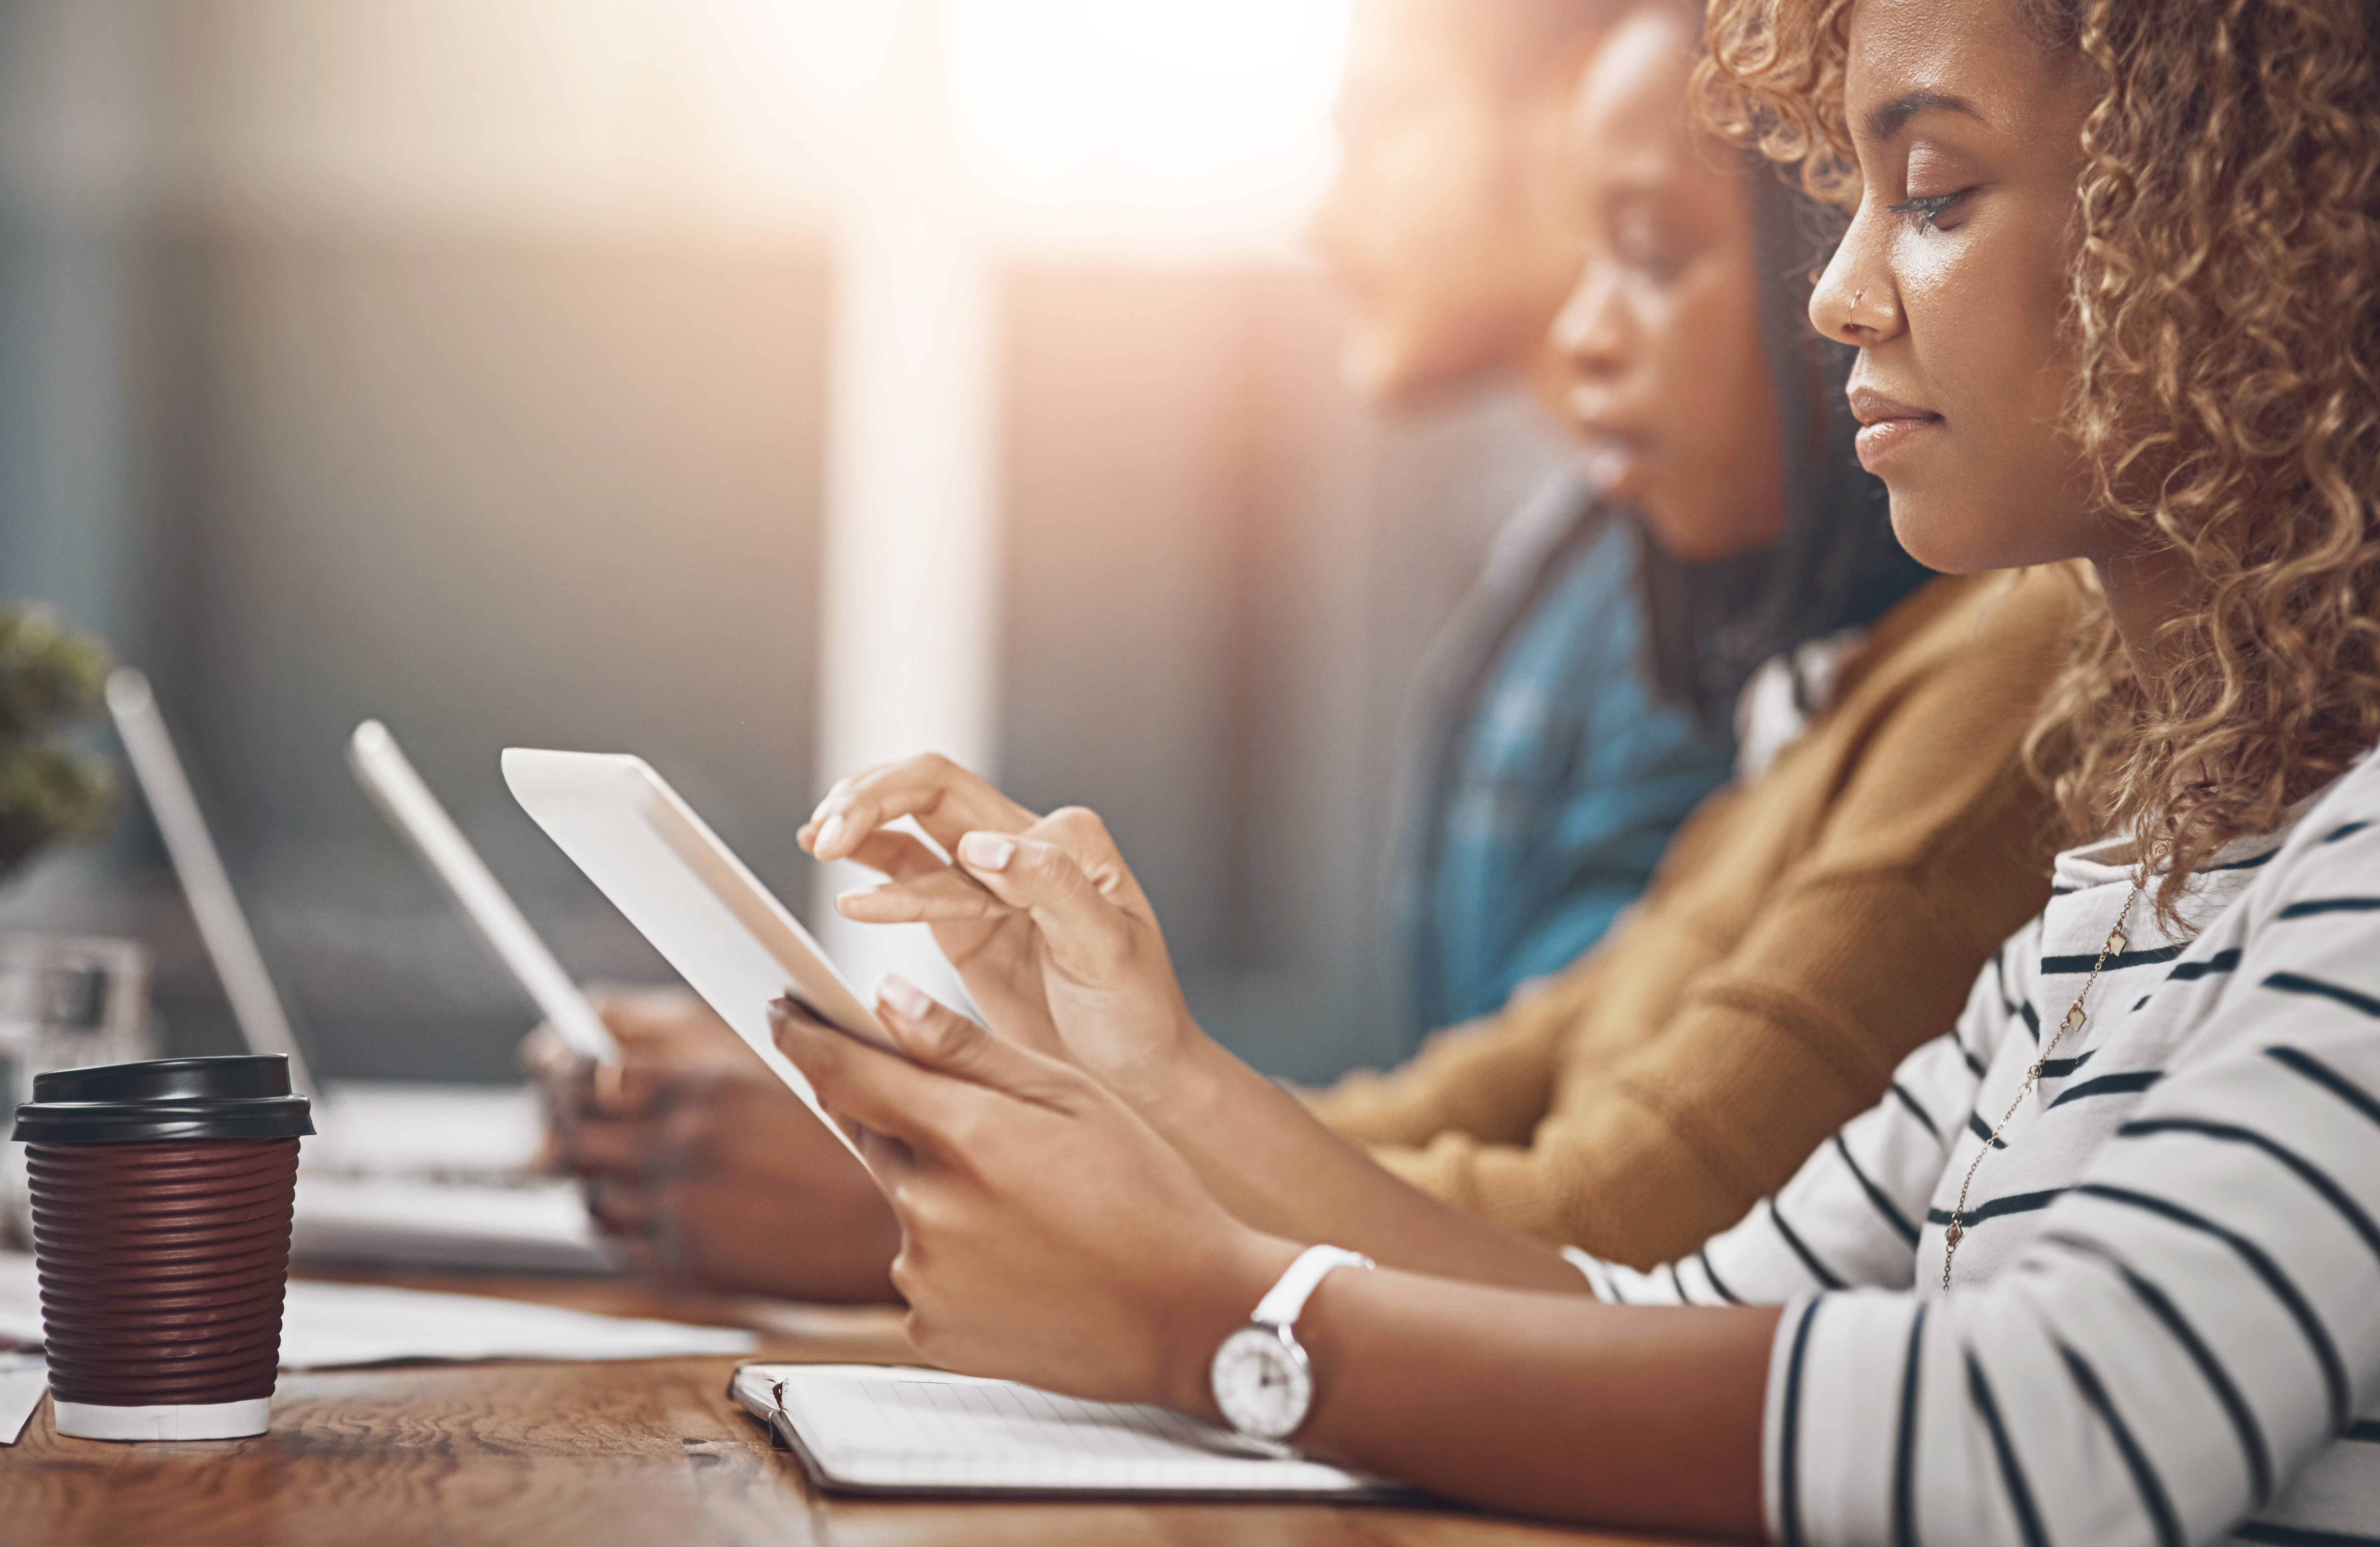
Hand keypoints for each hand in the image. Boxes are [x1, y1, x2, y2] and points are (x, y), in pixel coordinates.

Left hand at [523, 989, 900, 1302]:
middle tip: (582, 1121)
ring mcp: (679, 1214)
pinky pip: (619, 1246)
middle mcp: (682, 1149)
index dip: (558, 1071)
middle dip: (563, 1127)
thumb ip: (667, 1028)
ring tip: (638, 1168)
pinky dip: (629, 1226)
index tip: (557, 1068)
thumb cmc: (835, 1132)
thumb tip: (586, 1013)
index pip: (580, 1074)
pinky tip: (668, 1207)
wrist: (884, 1223)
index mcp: (702, 1088)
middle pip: (568, 1137)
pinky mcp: (686, 1269)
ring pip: (588, 1197)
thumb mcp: (763, 1052)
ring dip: (598, 1180)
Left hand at [771, 975, 1295, 1413]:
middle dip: (905, 1120)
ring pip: (904, 1207)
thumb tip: (885, 999)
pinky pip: (921, 1274)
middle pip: (872, 1138)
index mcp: (963, 1136)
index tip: (783, 1012)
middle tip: (981, 1130)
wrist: (1189, 1316)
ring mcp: (923, 1278)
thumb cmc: (1147, 1194)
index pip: (842, 1071)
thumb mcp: (1072, 1097)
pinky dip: (954, 1258)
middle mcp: (927, 1209)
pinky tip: (1020, 1260)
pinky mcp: (929, 1332)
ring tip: (1030, 1210)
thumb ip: (968, 1048)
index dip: (804, 1035)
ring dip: (940, 1194)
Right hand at [801, 754, 1201, 1110]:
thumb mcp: (1108, 951)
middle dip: (869, 799)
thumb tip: (981, 846)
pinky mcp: (966, 919)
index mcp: (1063, 840)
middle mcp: (1025, 846)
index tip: (873, 863)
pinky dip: (869, 873)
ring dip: (860, 825)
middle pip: (930, 790)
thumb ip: (1052, 888)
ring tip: (813, 839)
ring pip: (911, 827)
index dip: (907, 815)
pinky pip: (908, 879)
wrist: (1140, 1079)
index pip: (962, 796)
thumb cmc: (1138, 1015)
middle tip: (821, 833)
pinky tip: (833, 871)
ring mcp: (990, 881)